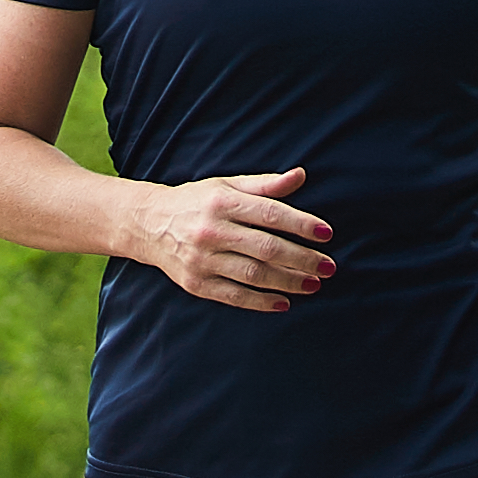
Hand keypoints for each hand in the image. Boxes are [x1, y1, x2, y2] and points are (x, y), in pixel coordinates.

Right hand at [136, 169, 334, 310]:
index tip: (326, 234)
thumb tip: (300, 176)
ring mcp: (202, 260)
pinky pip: (234, 296)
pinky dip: (261, 301)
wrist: (148, 224)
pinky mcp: (196, 283)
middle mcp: (211, 230)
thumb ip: (265, 184)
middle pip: (266, 248)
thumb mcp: (227, 185)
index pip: (269, 214)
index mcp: (222, 201)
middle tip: (329, 266)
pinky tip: (284, 302)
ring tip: (314, 284)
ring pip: (254, 274)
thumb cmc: (197, 201)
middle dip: (302, 259)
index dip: (300, 224)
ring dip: (288, 282)